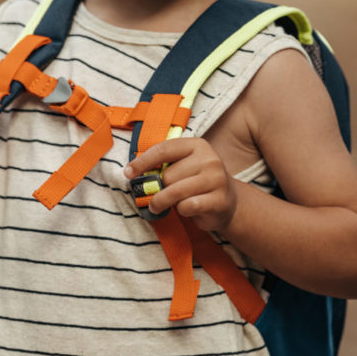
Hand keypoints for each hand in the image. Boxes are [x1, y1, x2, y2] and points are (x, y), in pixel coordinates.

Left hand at [123, 137, 237, 234]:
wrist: (228, 201)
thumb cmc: (197, 182)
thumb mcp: (184, 166)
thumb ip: (164, 165)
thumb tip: (133, 173)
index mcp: (198, 145)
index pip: (164, 150)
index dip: (143, 162)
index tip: (128, 173)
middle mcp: (209, 159)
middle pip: (168, 175)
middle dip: (158, 188)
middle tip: (156, 195)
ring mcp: (216, 179)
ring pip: (175, 191)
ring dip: (163, 202)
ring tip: (159, 205)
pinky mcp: (219, 200)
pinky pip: (187, 206)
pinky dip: (181, 210)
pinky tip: (185, 209)